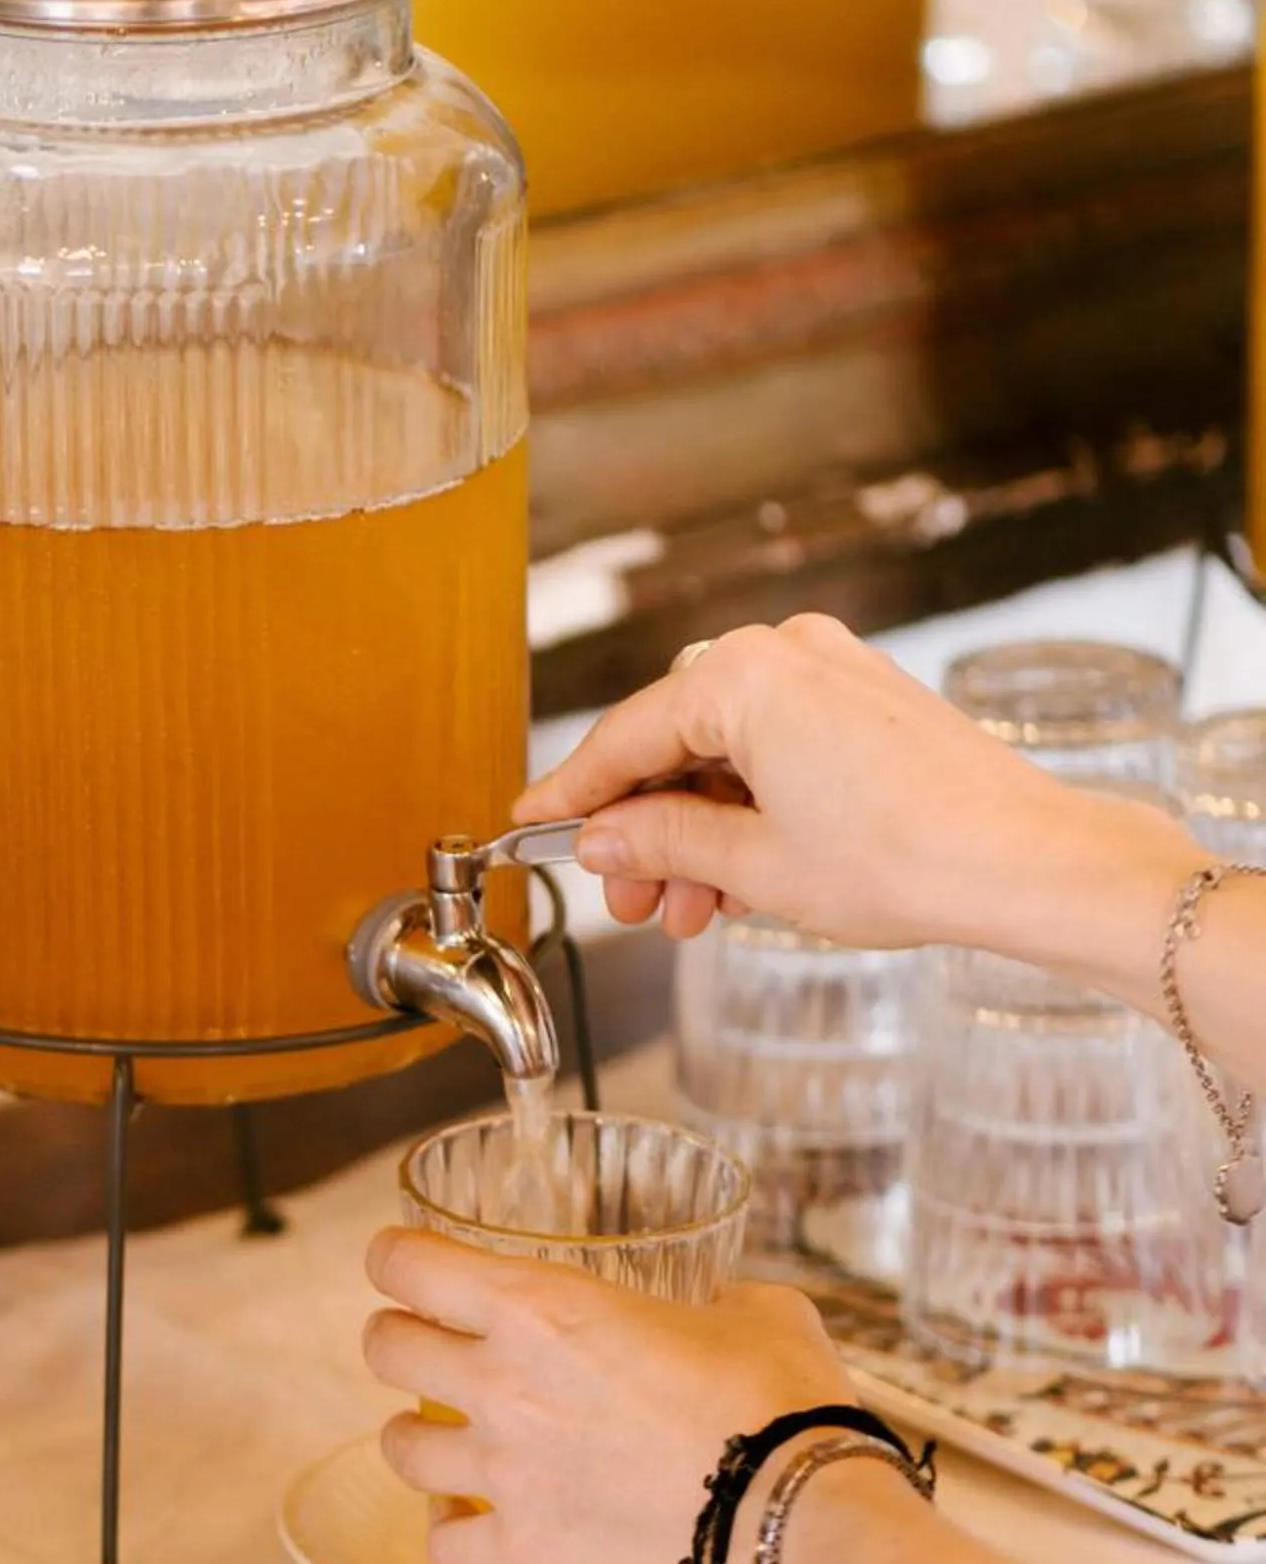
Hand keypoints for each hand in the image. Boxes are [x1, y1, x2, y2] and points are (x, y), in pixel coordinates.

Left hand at [364, 1226, 854, 1563]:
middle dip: (399, 1336)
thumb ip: (715, 1300)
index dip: (396, 1256)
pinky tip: (469, 1521)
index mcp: (539, 1305)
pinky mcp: (529, 1551)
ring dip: (414, 1432)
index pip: (407, 1264)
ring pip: (397, 1446)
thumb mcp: (754, 1310)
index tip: (405, 1260)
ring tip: (442, 1433)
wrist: (797, 1518)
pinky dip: (450, 1531)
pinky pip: (445, 1546)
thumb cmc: (778, 1401)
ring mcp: (506, 1474)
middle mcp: (502, 1383)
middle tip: (429, 1342)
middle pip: (385, 1349)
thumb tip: (723, 1310)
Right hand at [512, 613, 1194, 980]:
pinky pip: (779, 747)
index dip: (572, 793)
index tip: (532, 824)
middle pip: (677, 743)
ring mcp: (834, 671)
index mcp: (745, 675)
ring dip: (699, 830)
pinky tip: (739, 874)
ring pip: (729, 752)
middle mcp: (787, 653)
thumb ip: (661, 842)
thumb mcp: (755, 864)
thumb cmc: (908, 857)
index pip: (626, 737)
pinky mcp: (870, 700)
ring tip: (692, 910)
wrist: (1030, 864)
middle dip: (647, 831)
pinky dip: (751, 807)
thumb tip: (602, 842)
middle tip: (628, 903)